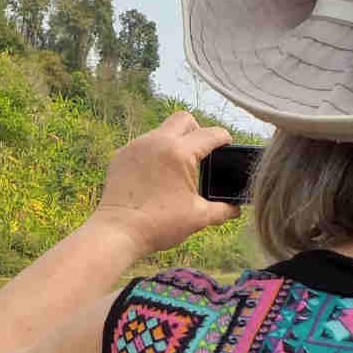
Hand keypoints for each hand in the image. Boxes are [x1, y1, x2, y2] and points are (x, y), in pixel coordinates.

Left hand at [89, 111, 240, 257]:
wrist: (117, 232)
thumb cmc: (158, 225)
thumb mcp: (198, 218)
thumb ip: (223, 210)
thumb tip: (236, 209)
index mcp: (179, 152)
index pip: (211, 134)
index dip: (224, 139)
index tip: (227, 147)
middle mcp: (156, 141)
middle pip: (184, 119)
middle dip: (197, 131)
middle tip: (201, 154)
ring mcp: (135, 146)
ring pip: (161, 130)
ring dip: (173, 142)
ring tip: (178, 167)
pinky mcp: (120, 155)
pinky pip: (142, 144)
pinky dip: (153, 153)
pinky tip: (156, 174)